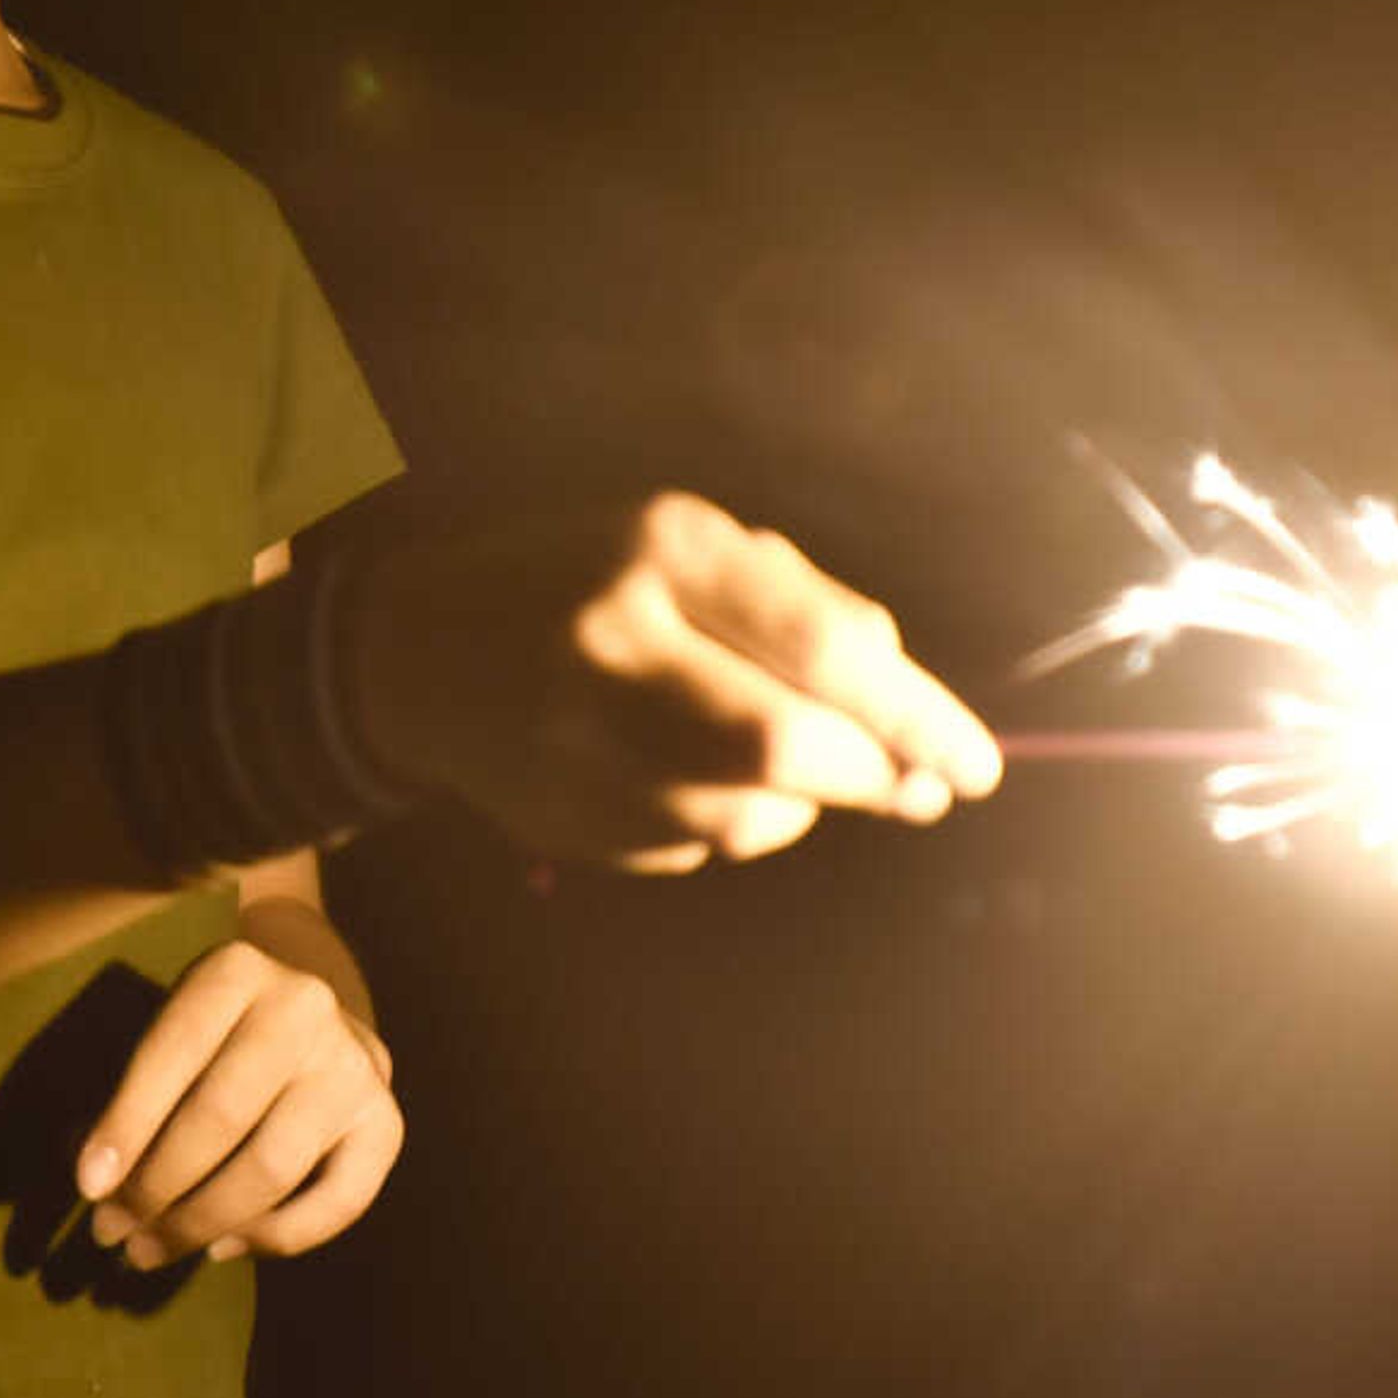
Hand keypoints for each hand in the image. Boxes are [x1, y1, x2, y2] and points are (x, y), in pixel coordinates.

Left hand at [73, 940, 400, 1267]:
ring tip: (149, 1249)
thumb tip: (97, 1185)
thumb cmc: (212, 1041)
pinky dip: (276, 1238)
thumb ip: (130, 1097)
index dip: (128, 1125)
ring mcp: (354, 1064)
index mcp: (237, 971)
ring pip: (273, 1165)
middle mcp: (305, 1007)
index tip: (89, 1188)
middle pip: (222, 1115)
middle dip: (156, 1187)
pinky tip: (222, 1246)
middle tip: (112, 1231)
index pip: (174, 1051)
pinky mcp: (386, 1120)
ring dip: (201, 1222)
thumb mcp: (169, 1035)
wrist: (308, 1020)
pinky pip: (338, 1201)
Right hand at [355, 490, 1001, 870]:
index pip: (824, 647)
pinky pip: (693, 849)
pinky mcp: (560, 818)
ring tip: (798, 770)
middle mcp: (614, 641)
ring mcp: (576, 740)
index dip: (917, 716)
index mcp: (664, 549)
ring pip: (745, 818)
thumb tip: (908, 705)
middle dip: (871, 776)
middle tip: (916, 787)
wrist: (420, 650)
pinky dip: (729, 826)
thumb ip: (805, 606)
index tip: (978, 766)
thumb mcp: (694, 548)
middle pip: (787, 745)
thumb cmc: (595, 580)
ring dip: (801, 808)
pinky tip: (700, 782)